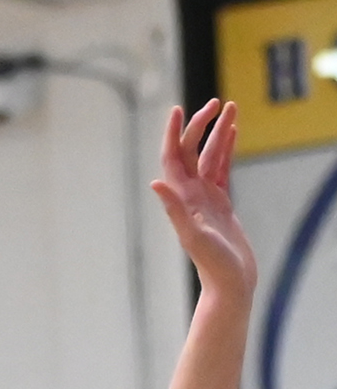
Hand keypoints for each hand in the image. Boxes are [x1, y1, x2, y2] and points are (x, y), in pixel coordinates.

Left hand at [151, 99, 254, 306]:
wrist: (230, 286)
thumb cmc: (213, 265)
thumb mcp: (193, 235)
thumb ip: (175, 209)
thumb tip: (156, 182)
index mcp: (182, 200)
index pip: (172, 158)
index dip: (173, 133)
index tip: (177, 109)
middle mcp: (190, 196)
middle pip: (191, 151)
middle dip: (202, 125)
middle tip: (217, 103)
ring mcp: (205, 199)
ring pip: (209, 156)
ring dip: (219, 132)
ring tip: (231, 107)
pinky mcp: (220, 205)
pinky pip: (221, 170)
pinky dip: (226, 150)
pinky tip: (233, 134)